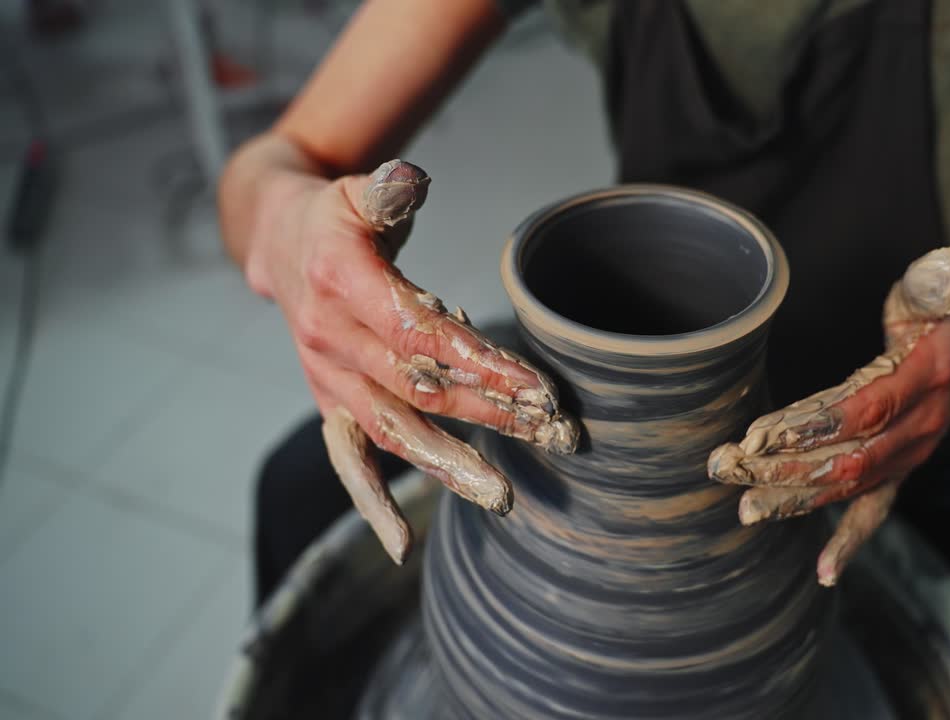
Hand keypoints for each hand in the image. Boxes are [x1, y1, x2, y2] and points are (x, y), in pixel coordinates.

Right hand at [243, 160, 577, 562]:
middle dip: (490, 415)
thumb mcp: (355, 189)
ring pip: (393, 430)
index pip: (420, 333)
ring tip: (504, 493)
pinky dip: (372, 501)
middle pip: (419, 389)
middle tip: (550, 433)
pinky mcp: (329, 403)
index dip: (479, 362)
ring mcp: (327, 379)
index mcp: (341, 283)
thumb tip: (410, 183)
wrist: (275, 243)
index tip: (537, 385)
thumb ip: (385, 191)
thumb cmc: (333, 217)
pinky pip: (347, 460)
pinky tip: (401, 541)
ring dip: (450, 464)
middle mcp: (329, 339)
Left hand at [709, 247, 949, 585]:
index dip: (811, 425)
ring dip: (793, 500)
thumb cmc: (948, 323)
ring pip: (849, 488)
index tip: (759, 432)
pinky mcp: (900, 474)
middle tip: (725, 466)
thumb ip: (933, 285)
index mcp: (927, 375)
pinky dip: (850, 543)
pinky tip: (823, 570)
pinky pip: (877, 514)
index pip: (863, 408)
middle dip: (781, 467)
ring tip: (743, 510)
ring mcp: (911, 458)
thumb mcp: (942, 294)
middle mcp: (921, 426)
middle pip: (846, 457)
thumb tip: (938, 268)